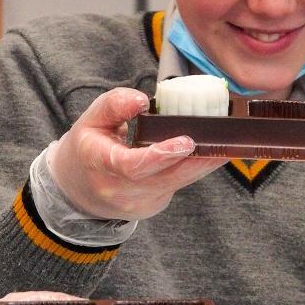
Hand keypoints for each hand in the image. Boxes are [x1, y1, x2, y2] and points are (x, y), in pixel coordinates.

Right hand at [48, 88, 225, 219]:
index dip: (161, 154)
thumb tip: (142, 99)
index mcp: (100, 164)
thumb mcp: (91, 120)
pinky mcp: (152, 206)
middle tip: (223, 140)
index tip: (186, 142)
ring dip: (203, 163)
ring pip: (178, 182)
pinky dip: (193, 169)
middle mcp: (119, 189)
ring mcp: (138, 202)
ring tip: (226, 144)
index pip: (133, 165)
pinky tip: (207, 153)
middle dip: (198, 159)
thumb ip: (114, 105)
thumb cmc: (88, 148)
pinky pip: (177, 185)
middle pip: (166, 177)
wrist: (78, 190)